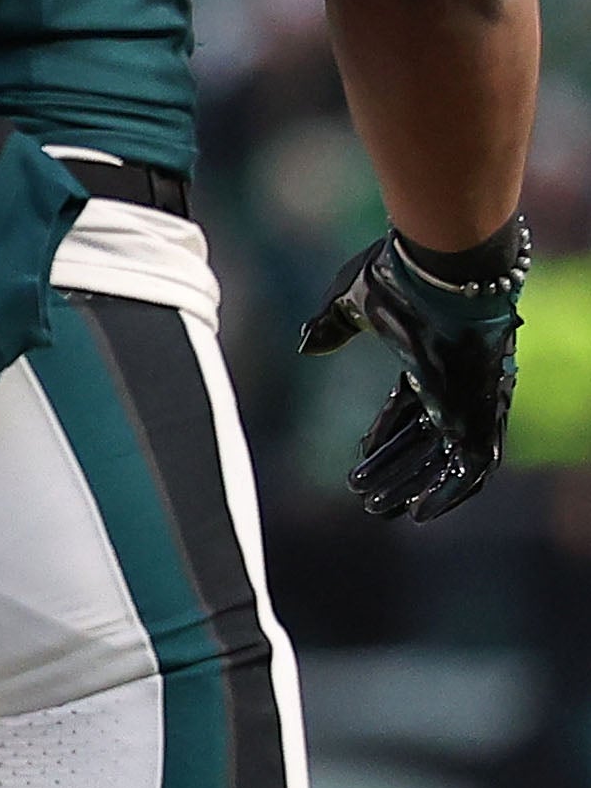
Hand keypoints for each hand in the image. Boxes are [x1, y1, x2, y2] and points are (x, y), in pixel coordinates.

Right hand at [302, 220, 527, 521]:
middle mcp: (453, 384)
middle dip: (396, 470)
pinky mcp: (479, 414)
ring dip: (412, 485)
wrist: (443, 273)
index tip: (359, 458)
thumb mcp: (350, 302)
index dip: (384, 436)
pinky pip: (471, 468)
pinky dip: (450, 493)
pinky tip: (422, 514)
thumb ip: (329, 325)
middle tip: (369, 499)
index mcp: (428, 355)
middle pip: (424, 438)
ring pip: (443, 458)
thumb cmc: (397, 277)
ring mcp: (469, 400)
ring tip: (379, 509)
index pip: (409, 407)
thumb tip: (307, 346)